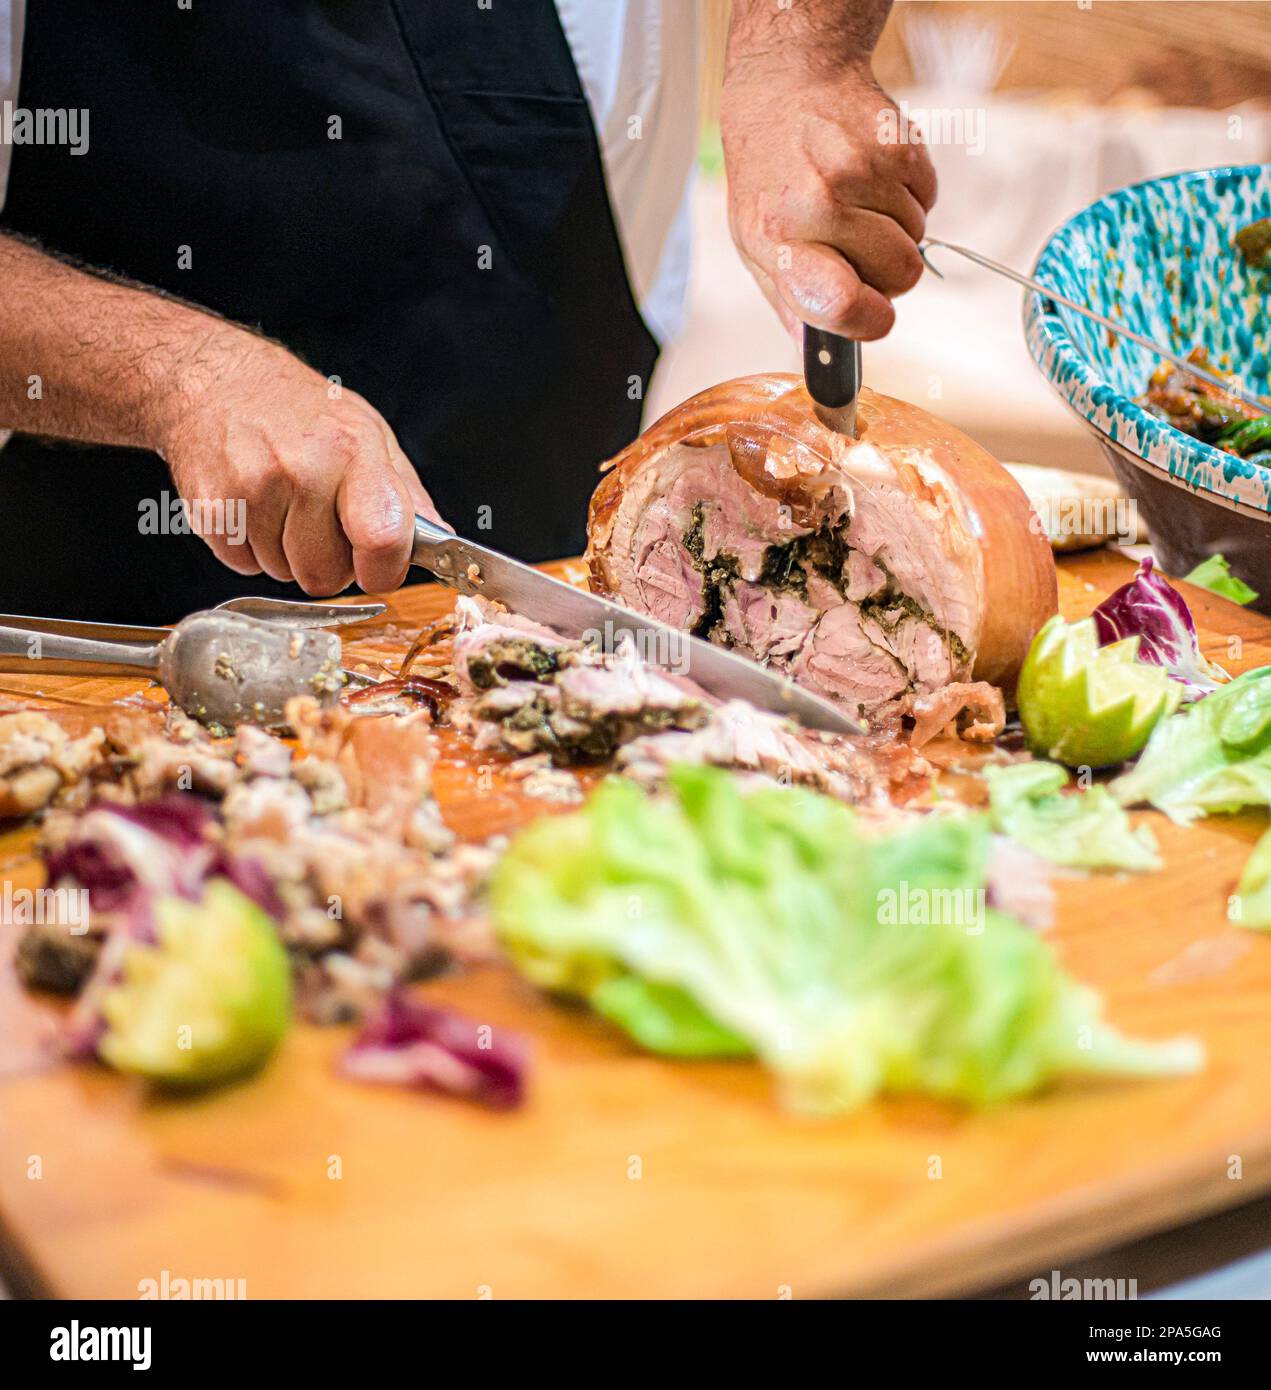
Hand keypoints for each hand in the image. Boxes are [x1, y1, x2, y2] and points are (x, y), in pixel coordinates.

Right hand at [157, 333, 444, 594]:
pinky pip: (244, 565)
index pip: (382, 540)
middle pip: (325, 575)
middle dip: (327, 563)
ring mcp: (252, 488)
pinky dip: (250, 548)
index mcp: (352, 450)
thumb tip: (439, 537)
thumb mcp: (367, 432)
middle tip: (319, 523)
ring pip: (283, 573)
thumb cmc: (296, 406)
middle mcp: (302, 468)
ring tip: (282, 505)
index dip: (384, 570)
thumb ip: (405, 491)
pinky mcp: (212, 508)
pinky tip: (254, 508)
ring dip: (286, 553)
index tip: (378, 566)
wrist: (213, 379)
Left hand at [722, 55, 935, 340]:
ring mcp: (861, 170)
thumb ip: (789, 302)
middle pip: (899, 275)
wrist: (785, 87)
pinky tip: (876, 179)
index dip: (870, 321)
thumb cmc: (768, 176)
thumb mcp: (757, 244)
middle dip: (889, 272)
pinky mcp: (896, 143)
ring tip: (860, 204)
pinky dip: (911, 197)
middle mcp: (819, 203)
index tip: (874, 316)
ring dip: (899, 231)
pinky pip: (929, 199)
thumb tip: (818, 352)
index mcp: (779, 240)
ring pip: (918, 239)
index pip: (841, 304)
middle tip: (861, 247)